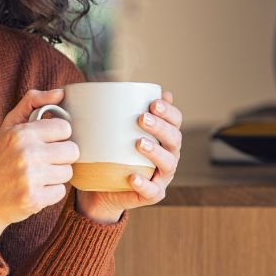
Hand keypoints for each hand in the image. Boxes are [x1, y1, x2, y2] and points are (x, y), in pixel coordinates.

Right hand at [0, 88, 78, 257]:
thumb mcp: (8, 127)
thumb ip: (32, 103)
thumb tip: (60, 92)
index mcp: (21, 133)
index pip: (65, 128)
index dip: (58, 137)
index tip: (45, 143)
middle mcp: (26, 153)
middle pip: (72, 151)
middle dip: (60, 157)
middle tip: (43, 162)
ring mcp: (30, 177)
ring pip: (68, 172)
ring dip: (56, 176)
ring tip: (37, 177)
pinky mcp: (34, 199)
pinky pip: (61, 192)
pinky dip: (50, 193)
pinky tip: (34, 190)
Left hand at [75, 91, 182, 223]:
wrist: (100, 188)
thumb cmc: (109, 152)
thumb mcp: (110, 130)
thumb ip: (114, 110)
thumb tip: (110, 81)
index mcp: (163, 136)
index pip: (175, 120)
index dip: (169, 111)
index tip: (153, 102)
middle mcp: (168, 155)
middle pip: (174, 139)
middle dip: (161, 127)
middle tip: (141, 118)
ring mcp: (161, 176)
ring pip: (168, 163)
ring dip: (156, 152)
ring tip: (139, 143)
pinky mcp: (151, 194)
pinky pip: (152, 191)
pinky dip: (144, 184)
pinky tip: (133, 176)